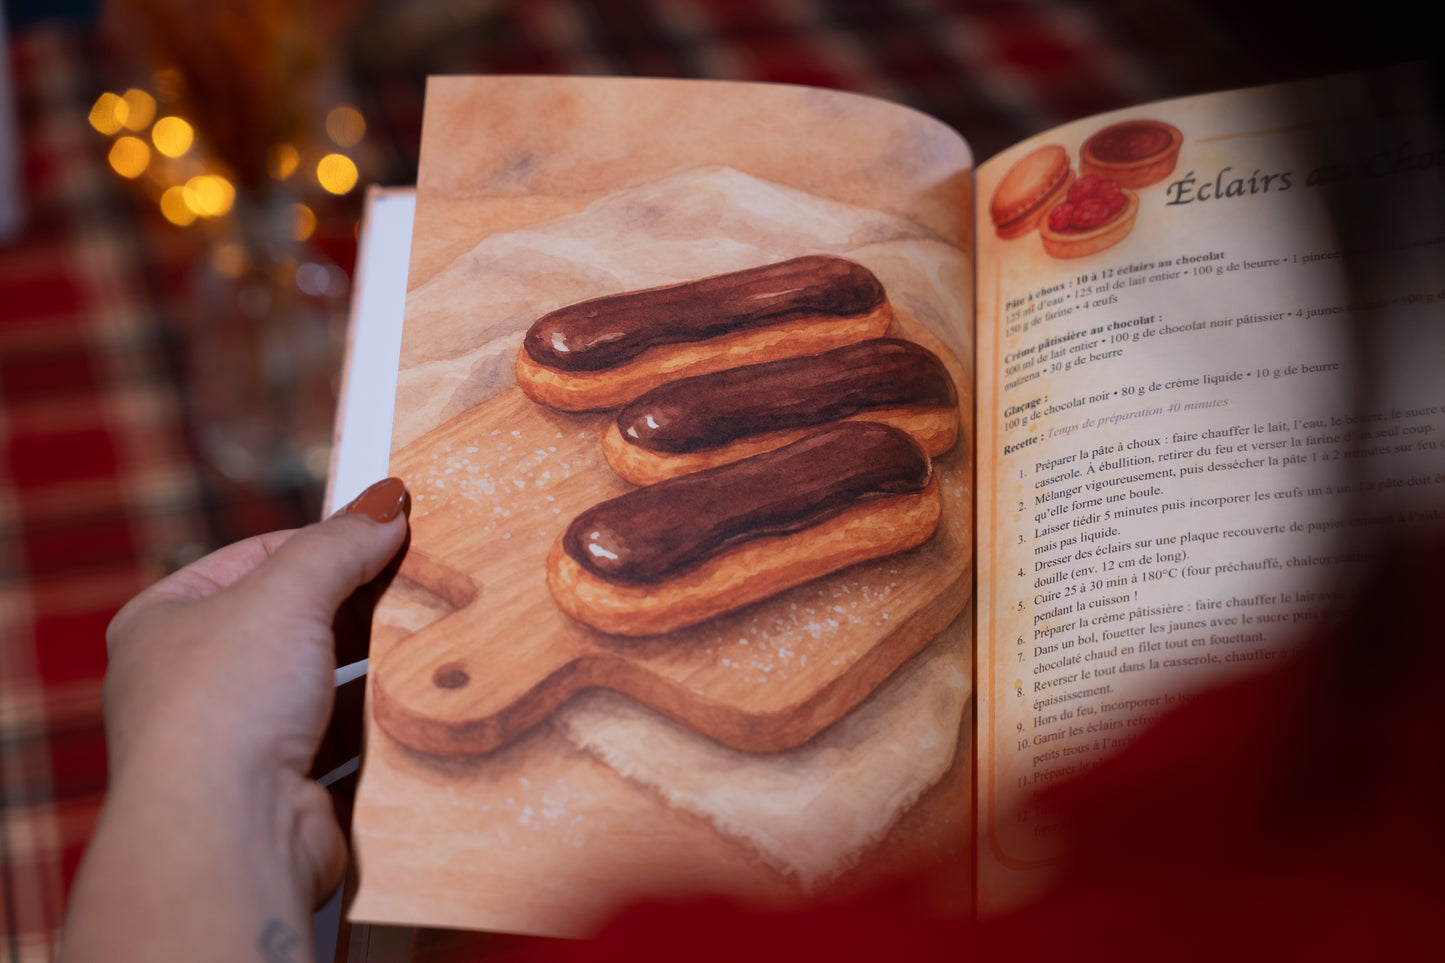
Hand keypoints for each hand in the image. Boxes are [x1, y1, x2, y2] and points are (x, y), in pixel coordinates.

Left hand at [61, 478, 407, 962]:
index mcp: (164, 622)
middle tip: (418, 584)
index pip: (256, 557)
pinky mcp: (283, 789)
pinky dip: (377, 726)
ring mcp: (236, 741)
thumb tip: (389, 501)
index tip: (387, 534)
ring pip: (322, 684)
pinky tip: (413, 705)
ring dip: (370, 669)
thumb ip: (340, 544)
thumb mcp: (286, 593)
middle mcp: (190, 682)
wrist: (226, 835)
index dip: (323, 543)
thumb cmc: (225, 703)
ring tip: (425, 642)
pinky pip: (343, 742)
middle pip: (294, 621)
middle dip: (354, 609)